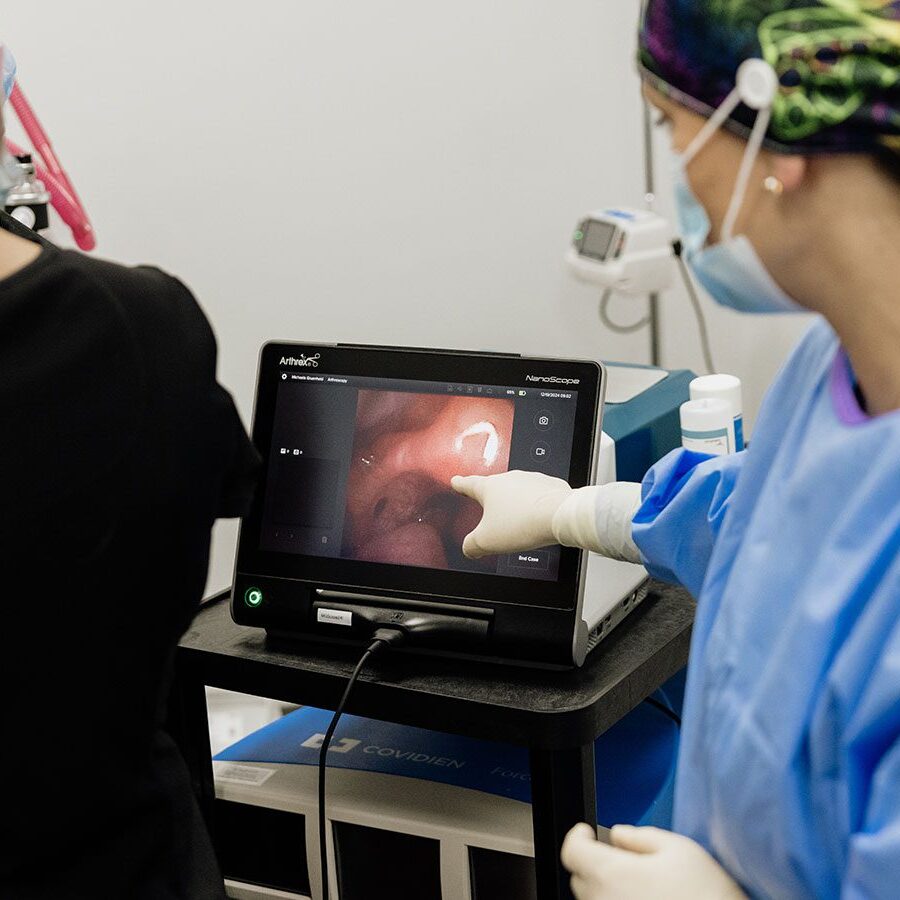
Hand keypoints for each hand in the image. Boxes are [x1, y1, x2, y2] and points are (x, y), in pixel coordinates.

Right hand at [450, 470, 571, 557]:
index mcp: (489, 488)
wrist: (559, 515)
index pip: (469, 484)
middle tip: (491, 515)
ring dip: (517, 505)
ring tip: (519, 524)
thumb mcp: (487, 541)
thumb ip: (472, 545)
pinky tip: (538, 520)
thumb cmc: (523, 523)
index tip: (456, 481)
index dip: (460, 484)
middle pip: (496, 489)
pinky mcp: (550, 486)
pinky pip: (539, 496)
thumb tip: (469, 548)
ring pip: (519, 492)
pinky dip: (536, 506)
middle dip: (494, 501)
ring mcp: (531, 480)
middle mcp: (510, 479)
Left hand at [561, 823, 745, 899]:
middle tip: (621, 859)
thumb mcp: (679, 849)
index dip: (578, 836)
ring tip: (641, 886)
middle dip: (594, 863)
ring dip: (606, 889)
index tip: (586, 831)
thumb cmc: (707, 896)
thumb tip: (618, 835)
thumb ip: (640, 836)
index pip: (572, 851)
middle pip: (581, 878)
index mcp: (611, 874)